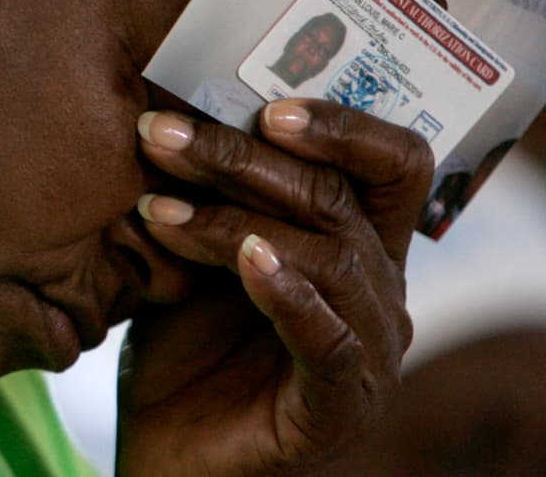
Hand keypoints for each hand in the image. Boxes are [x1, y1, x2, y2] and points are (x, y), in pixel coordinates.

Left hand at [117, 99, 432, 475]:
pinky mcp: (339, 406)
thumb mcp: (192, 249)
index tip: (263, 106)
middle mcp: (378, 288)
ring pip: (328, 256)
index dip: (341, 125)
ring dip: (232, 220)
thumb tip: (163, 111)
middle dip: (243, 157)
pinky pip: (330, 342)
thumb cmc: (184, 338)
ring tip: (156, 209)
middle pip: (337, 197)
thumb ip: (201, 191)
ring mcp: (368, 349)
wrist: (166, 448)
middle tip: (161, 136)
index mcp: (358, 240)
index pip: (390, 163)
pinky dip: (290, 294)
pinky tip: (249, 261)